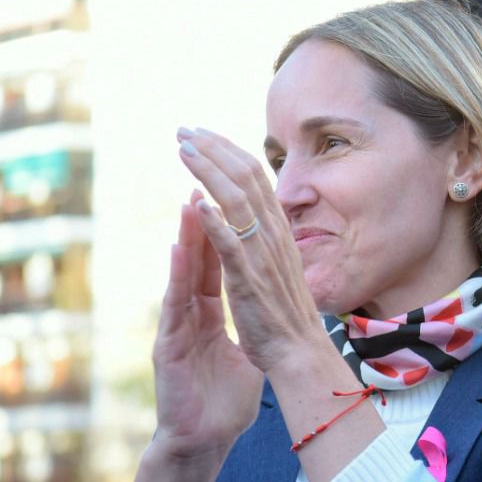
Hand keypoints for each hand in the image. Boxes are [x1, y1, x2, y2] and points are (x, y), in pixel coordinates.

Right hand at [150, 198, 263, 461]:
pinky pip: (175, 304)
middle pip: (198, 260)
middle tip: (205, 179)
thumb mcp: (244, 355)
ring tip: (190, 199)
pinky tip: (179, 248)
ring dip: (187, 237)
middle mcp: (191, 314)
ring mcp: (178, 327)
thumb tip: (268, 314)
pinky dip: (178, 275)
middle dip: (202, 219)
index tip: (230, 195)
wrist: (204, 439)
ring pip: (183, 274)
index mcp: (209, 314)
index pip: (216, 264)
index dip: (222, 230)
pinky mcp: (170, 346)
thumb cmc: (223, 401)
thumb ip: (247, 330)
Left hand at [176, 127, 327, 374]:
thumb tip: (246, 216)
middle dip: (213, 150)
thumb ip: (263, 239)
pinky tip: (197, 204)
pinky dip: (216, 222)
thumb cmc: (285, 314)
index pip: (254, 178)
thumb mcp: (276, 266)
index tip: (204, 136)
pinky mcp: (249, 279)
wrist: (299, 350)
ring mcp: (261, 255)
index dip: (228, 152)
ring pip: (235, 201)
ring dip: (208, 171)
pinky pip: (232, 245)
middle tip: (185, 130)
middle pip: (244, 178)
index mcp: (277, 230)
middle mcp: (272, 235)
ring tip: (183, 149)